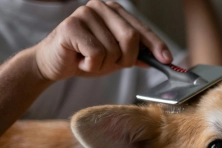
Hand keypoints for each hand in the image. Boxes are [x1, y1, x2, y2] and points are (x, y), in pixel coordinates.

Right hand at [33, 0, 170, 80]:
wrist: (54, 63)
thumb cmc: (85, 57)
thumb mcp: (116, 57)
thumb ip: (136, 55)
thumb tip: (159, 58)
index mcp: (114, 11)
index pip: (141, 28)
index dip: (156, 45)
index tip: (167, 59)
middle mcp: (100, 7)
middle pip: (131, 37)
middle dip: (126, 58)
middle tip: (114, 64)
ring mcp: (85, 14)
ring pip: (112, 50)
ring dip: (104, 65)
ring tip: (89, 60)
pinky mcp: (71, 26)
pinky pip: (96, 54)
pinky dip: (91, 65)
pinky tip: (80, 60)